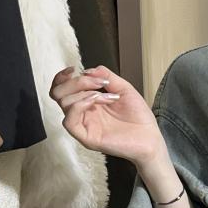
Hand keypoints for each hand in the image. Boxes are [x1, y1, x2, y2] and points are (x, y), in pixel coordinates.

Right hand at [49, 64, 164, 165]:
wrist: (150, 138)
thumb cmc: (138, 116)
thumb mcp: (123, 88)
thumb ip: (106, 76)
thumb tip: (87, 69)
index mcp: (87, 102)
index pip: (61, 89)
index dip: (62, 77)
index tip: (74, 69)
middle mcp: (82, 114)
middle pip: (57, 93)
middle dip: (76, 81)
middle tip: (98, 82)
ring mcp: (83, 126)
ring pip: (63, 103)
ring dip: (84, 92)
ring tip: (106, 96)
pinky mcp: (86, 138)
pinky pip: (69, 121)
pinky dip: (79, 105)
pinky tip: (95, 101)